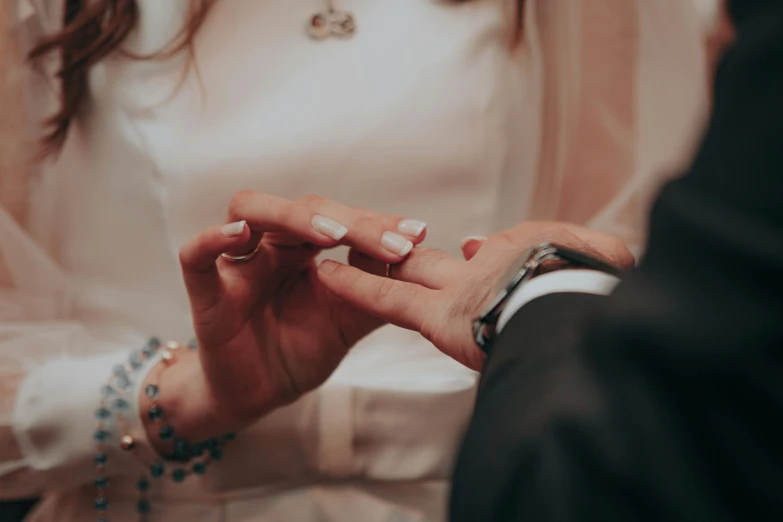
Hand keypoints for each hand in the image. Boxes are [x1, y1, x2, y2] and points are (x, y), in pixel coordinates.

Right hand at [142, 192, 426, 445]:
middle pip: (302, 209)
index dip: (377, 223)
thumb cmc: (301, 347)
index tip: (418, 233)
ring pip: (251, 210)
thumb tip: (420, 262)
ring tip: (331, 236)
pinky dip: (212, 239)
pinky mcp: (205, 290)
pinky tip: (240, 236)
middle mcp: (272, 245)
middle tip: (390, 244)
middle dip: (350, 222)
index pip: (339, 218)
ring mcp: (237, 262)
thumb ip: (377, 292)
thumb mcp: (349, 320)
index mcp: (305, 248)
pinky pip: (195, 255)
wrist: (259, 392)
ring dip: (292, 217)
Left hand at [317, 222, 633, 370]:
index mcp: (521, 261)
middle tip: (371, 244)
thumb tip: (508, 250)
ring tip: (331, 251)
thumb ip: (575, 252)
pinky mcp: (442, 319)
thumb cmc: (601, 287)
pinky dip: (357, 286)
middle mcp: (483, 272)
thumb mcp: (603, 258)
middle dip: (403, 255)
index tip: (463, 258)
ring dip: (372, 261)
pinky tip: (325, 274)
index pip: (479, 263)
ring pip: (405, 274)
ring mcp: (460, 293)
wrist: (588, 307)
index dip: (467, 263)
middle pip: (434, 264)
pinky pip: (389, 299)